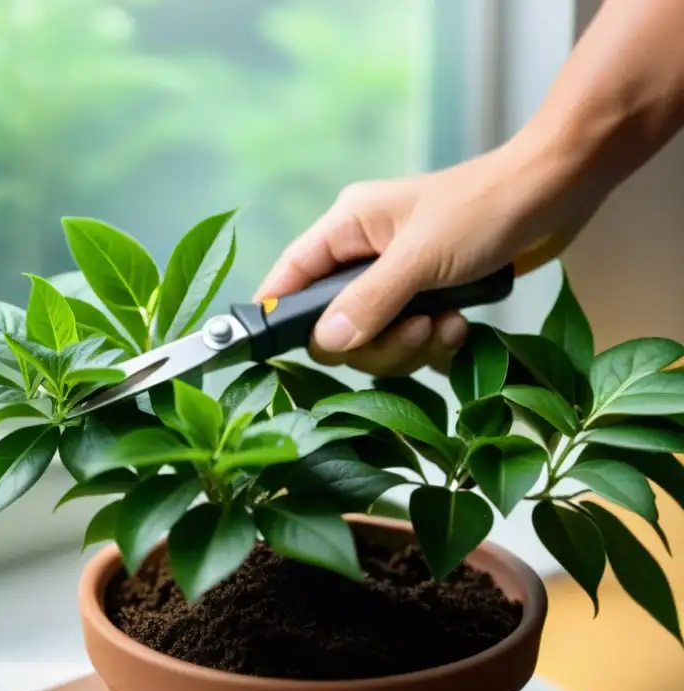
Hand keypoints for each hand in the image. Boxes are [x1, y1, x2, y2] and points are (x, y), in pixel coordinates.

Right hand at [255, 138, 598, 376]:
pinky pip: (410, 342)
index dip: (282, 314)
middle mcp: (363, 256)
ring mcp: (396, 279)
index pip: (290, 277)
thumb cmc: (486, 208)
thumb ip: (369, 301)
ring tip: (446, 327)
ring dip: (410, 346)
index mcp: (347, 229)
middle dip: (374, 342)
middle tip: (414, 332)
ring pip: (373, 340)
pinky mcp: (428, 298)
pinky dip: (434, 345)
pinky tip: (461, 327)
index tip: (284, 351)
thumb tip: (325, 341)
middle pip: (334, 325)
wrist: (557, 191)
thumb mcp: (421, 257)